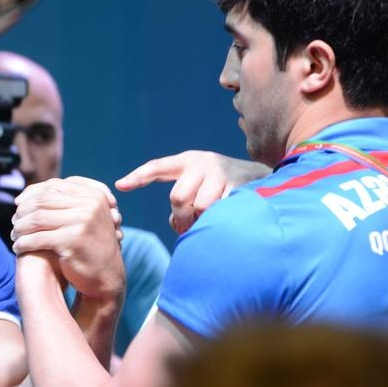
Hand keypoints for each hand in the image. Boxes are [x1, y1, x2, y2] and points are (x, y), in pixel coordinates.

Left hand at [11, 177, 123, 299]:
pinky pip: (39, 238)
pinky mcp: (73, 240)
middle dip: (24, 210)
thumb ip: (62, 202)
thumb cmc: (88, 246)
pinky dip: (24, 242)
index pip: (55, 185)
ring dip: (21, 227)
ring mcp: (84, 221)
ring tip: (14, 235)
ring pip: (38, 218)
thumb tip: (23, 196)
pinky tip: (18, 248)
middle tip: (14, 222)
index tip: (17, 204)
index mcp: (94, 194)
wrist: (106, 276)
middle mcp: (91, 204)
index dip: (32, 193)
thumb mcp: (83, 218)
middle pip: (44, 200)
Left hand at [116, 151, 268, 233]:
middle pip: (178, 196)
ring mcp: (222, 174)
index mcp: (189, 161)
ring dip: (203, 220)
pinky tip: (226, 219)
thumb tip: (178, 226)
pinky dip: (218, 221)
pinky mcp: (240, 187)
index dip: (139, 176)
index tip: (120, 185)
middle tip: (189, 226)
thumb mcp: (201, 186)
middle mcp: (204, 163)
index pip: (158, 166)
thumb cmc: (225, 188)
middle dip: (182, 216)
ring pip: (200, 206)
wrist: (268, 180)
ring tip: (211, 221)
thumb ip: (184, 202)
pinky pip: (221, 212)